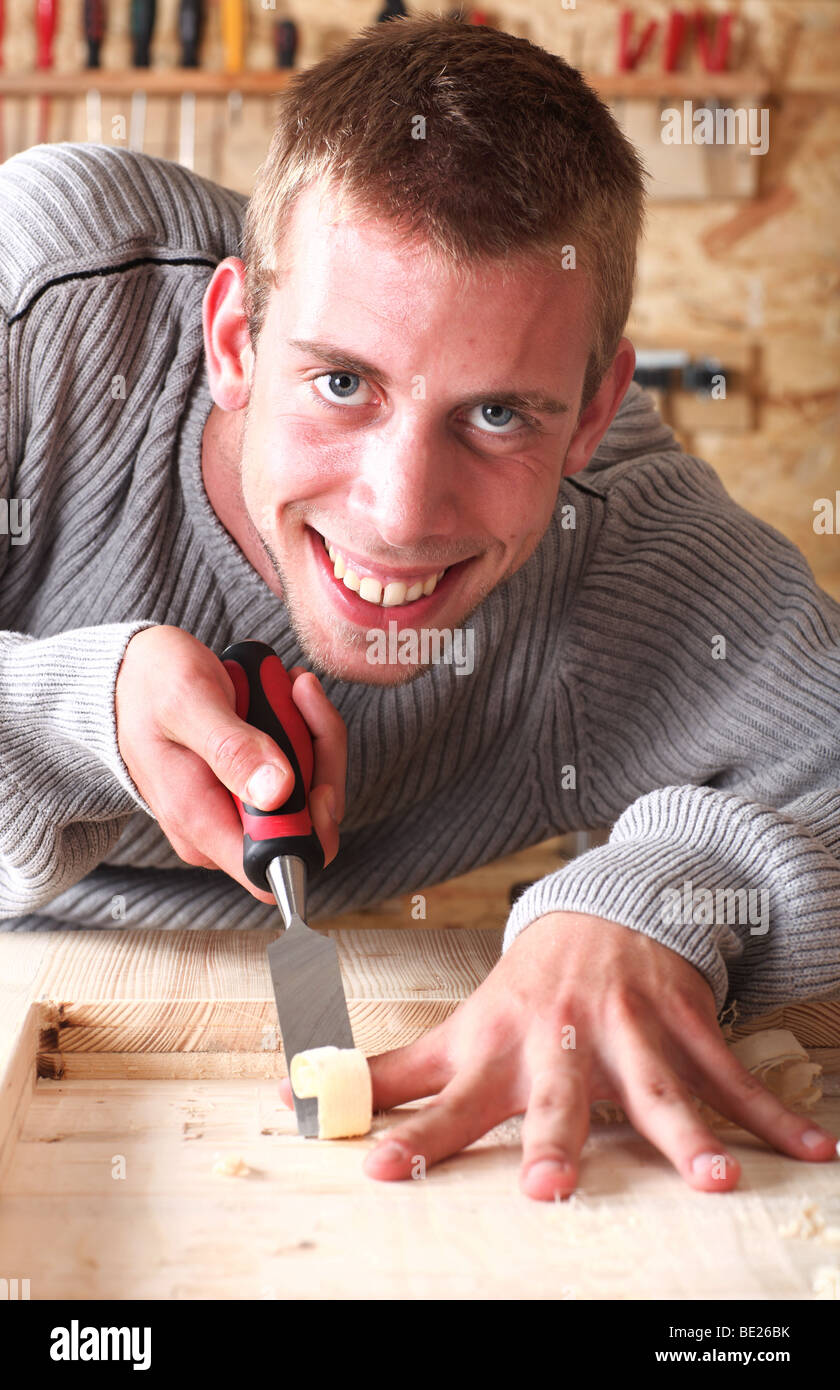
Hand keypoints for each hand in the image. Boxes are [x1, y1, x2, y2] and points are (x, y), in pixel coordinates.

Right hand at [115, 625, 345, 902]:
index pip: (278, 870)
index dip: (313, 829)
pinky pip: (302, 775)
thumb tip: (278, 794)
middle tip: (299, 695)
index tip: (315, 766)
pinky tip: (287, 695)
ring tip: (290, 686)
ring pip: (313, 796)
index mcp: (200, 822)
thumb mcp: (187, 704)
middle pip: (308, 828)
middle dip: (320, 757)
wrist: (130, 671)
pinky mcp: (251, 789)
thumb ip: (231, 749)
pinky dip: (306, 732)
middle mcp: (221, 829)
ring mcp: (238, 810)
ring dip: (315, 735)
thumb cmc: (150, 684)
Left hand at [280, 911, 836, 1197]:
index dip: (414, 1136)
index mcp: (497, 1047)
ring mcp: (626, 1029)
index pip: (447, 1100)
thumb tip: (292, 1100)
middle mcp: (559, 1041)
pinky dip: (772, 1114)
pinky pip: (730, 1072)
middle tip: (546, 1185)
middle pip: (557, 1095)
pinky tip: (813, 1149)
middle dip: (554, 1136)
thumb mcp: (456, 1027)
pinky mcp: (682, 1022)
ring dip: (687, 1131)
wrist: (600, 912)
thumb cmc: (521, 991)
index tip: (381, 1171)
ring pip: (657, 1084)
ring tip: (712, 1178)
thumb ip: (385, 1075)